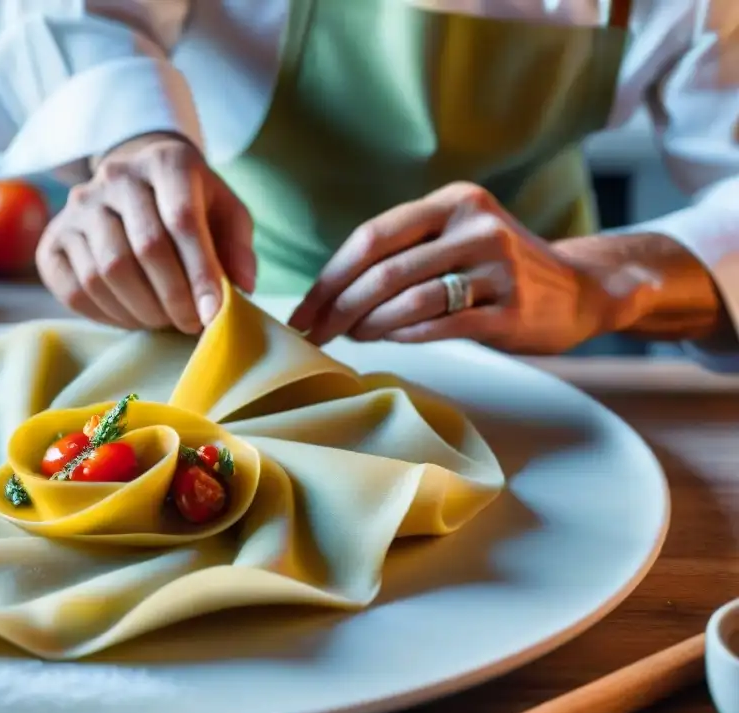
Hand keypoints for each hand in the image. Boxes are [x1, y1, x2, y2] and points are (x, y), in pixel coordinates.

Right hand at [36, 133, 255, 333]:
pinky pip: (75, 289)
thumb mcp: (225, 211)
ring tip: (164, 320)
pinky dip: (108, 314)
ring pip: (106, 272)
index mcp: (165, 161)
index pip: (181, 219)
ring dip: (141, 310)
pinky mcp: (53, 238)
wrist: (137, 182)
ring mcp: (78, 206)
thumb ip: (237, 245)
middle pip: (143, 248)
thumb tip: (241, 286)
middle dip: (174, 297)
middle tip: (190, 324)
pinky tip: (133, 317)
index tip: (214, 313)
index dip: (200, 272)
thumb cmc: (191, 202)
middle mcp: (115, 176)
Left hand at [288, 182, 623, 354]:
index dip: (330, 277)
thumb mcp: (455, 238)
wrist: (579, 289)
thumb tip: (331, 293)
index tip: (303, 310)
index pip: (372, 236)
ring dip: (369, 324)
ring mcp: (498, 267)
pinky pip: (442, 325)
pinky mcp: (512, 309)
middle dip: (339, 307)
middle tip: (315, 333)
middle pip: (384, 270)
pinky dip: (405, 336)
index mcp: (452, 202)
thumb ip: (403, 252)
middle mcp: (475, 226)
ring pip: (410, 298)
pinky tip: (388, 341)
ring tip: (352, 337)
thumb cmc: (496, 269)